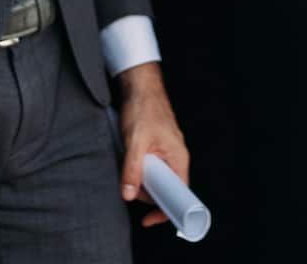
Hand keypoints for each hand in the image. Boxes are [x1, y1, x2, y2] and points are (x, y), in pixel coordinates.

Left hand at [116, 63, 188, 227]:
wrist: (140, 86)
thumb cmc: (144, 109)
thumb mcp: (135, 141)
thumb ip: (132, 169)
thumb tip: (128, 194)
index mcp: (179, 158)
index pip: (180, 195)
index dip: (166, 211)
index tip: (148, 220)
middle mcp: (176, 158)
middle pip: (165, 189)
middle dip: (146, 193)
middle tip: (129, 187)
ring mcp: (166, 153)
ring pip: (155, 179)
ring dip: (139, 180)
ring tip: (126, 167)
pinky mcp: (157, 149)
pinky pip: (150, 168)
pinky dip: (138, 169)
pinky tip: (128, 160)